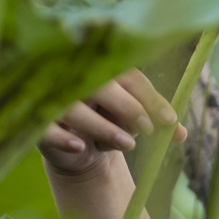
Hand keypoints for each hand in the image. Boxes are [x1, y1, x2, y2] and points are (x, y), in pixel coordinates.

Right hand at [38, 71, 182, 176]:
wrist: (78, 147)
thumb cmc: (109, 123)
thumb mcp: (134, 123)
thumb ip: (156, 123)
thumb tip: (181, 134)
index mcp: (104, 70)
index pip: (129, 76)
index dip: (150, 97)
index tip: (170, 120)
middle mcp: (76, 78)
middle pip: (100, 85)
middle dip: (127, 107)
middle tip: (147, 128)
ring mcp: (53, 99)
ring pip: (74, 107)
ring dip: (102, 126)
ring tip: (128, 145)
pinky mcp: (37, 123)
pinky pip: (45, 127)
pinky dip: (62, 137)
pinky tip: (80, 147)